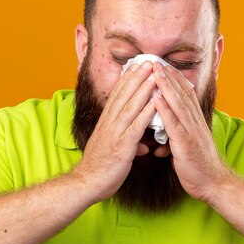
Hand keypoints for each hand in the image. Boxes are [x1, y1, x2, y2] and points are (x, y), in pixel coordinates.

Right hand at [72, 61, 157, 202]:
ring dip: (143, 89)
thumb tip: (139, 146)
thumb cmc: (101, 168)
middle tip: (148, 60)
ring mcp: (115, 133)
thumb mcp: (113, 150)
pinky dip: (146, 113)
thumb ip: (125, 142)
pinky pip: (136, 126)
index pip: (117, 96)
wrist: (87, 184)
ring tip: (154, 74)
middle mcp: (109, 124)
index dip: (127, 79)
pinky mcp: (121, 146)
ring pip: (130, 106)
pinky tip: (155, 102)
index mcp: (106, 122)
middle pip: (124, 95)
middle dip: (137, 76)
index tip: (137, 65)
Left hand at [152, 62, 230, 201]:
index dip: (175, 78)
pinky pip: (174, 123)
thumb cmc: (199, 165)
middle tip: (156, 60)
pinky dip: (165, 109)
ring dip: (166, 85)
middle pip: (182, 93)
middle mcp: (195, 122)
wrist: (213, 183)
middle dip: (169, 75)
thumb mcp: (191, 142)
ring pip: (178, 103)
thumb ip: (182, 129)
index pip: (186, 94)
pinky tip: (156, 97)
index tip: (163, 65)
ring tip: (155, 70)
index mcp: (196, 121)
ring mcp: (191, 131)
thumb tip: (172, 122)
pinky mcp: (186, 144)